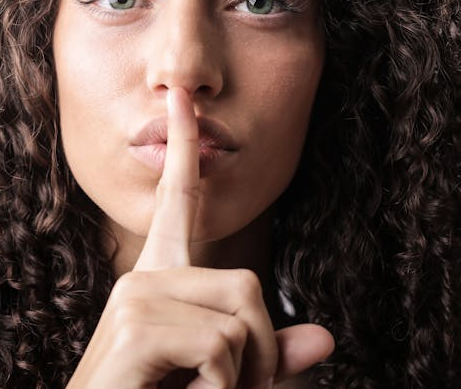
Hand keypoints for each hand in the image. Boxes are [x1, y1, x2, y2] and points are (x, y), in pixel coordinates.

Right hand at [66, 88, 333, 388]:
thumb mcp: (225, 385)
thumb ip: (269, 360)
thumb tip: (325, 339)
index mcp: (160, 283)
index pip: (177, 204)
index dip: (185, 151)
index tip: (181, 99)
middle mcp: (143, 279)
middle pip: (250, 285)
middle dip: (261, 355)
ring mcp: (135, 298)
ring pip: (242, 320)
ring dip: (243, 380)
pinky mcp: (135, 324)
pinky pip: (222, 348)